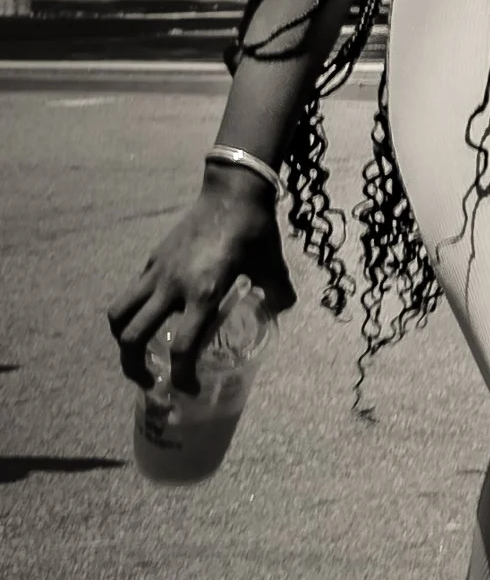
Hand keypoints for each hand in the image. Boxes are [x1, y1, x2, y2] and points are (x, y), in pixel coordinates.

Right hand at [109, 171, 293, 391]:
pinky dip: (133, 312)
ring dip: (122, 341)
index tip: (186, 389)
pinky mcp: (152, 259)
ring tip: (136, 353)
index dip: (182, 377)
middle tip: (150, 380)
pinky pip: (132, 293)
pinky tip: (152, 318)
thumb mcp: (272, 264)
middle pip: (132, 336)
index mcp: (204, 293)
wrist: (233, 189)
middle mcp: (173, 286)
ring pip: (119, 314)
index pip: (183, 348)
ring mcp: (157, 271)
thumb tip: (280, 310)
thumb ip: (278, 292)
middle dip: (134, 368)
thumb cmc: (255, 229)